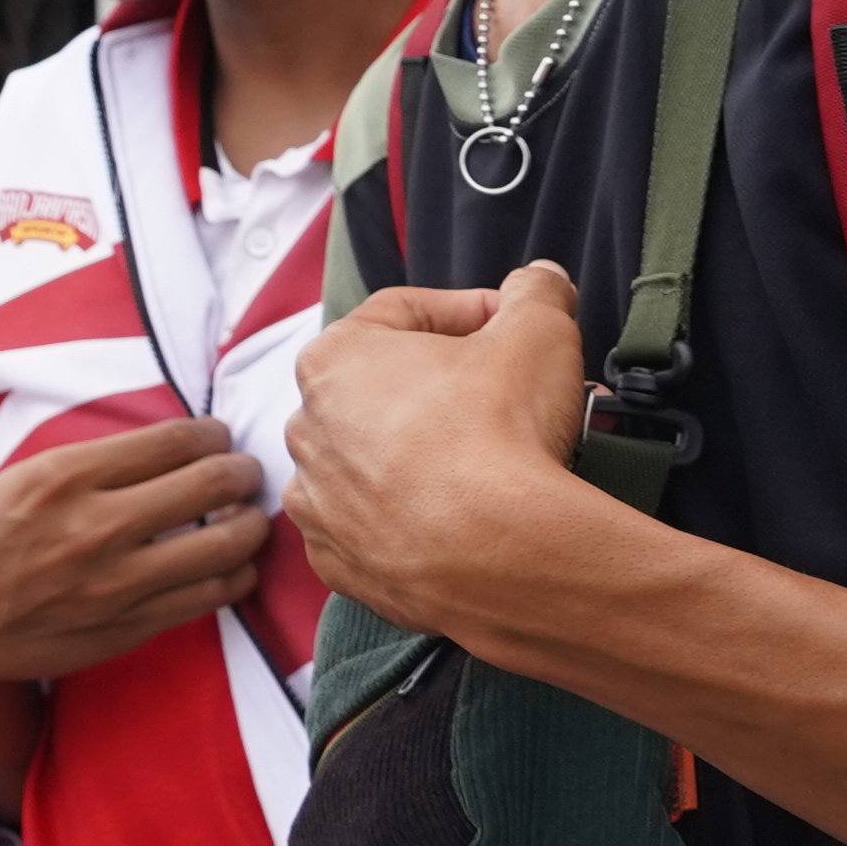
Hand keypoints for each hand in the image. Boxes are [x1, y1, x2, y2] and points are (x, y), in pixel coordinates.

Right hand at [0, 415, 264, 698]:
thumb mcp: (22, 478)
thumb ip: (96, 464)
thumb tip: (178, 449)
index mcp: (62, 476)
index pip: (175, 440)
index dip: (213, 434)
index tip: (217, 439)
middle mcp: (93, 527)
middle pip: (213, 483)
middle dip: (243, 471)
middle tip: (244, 473)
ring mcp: (114, 583)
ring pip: (227, 544)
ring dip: (252, 524)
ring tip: (247, 518)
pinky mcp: (126, 628)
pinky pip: (211, 596)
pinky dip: (236, 574)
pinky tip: (231, 564)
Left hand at [281, 264, 603, 642]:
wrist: (501, 550)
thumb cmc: (503, 427)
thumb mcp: (539, 328)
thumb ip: (536, 293)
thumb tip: (540, 281)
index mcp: (331, 361)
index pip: (402, 312)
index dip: (471, 311)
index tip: (515, 326)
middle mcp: (306, 430)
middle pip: (386, 391)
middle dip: (453, 388)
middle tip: (516, 398)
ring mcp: (316, 503)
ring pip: (377, 462)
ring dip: (431, 454)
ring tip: (499, 462)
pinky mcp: (339, 564)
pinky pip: (376, 528)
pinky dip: (416, 518)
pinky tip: (466, 516)